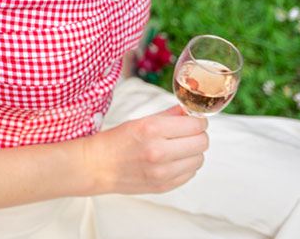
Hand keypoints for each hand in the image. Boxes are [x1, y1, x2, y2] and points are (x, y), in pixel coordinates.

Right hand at [87, 104, 208, 194]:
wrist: (98, 166)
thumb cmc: (116, 141)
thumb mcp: (140, 121)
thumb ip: (168, 115)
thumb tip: (189, 111)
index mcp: (152, 130)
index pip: (194, 125)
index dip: (199, 121)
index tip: (195, 120)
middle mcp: (159, 152)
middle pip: (201, 143)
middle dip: (199, 135)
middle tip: (190, 133)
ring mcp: (162, 172)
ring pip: (199, 159)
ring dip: (193, 152)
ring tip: (180, 148)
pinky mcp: (164, 186)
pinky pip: (190, 174)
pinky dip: (186, 165)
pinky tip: (173, 160)